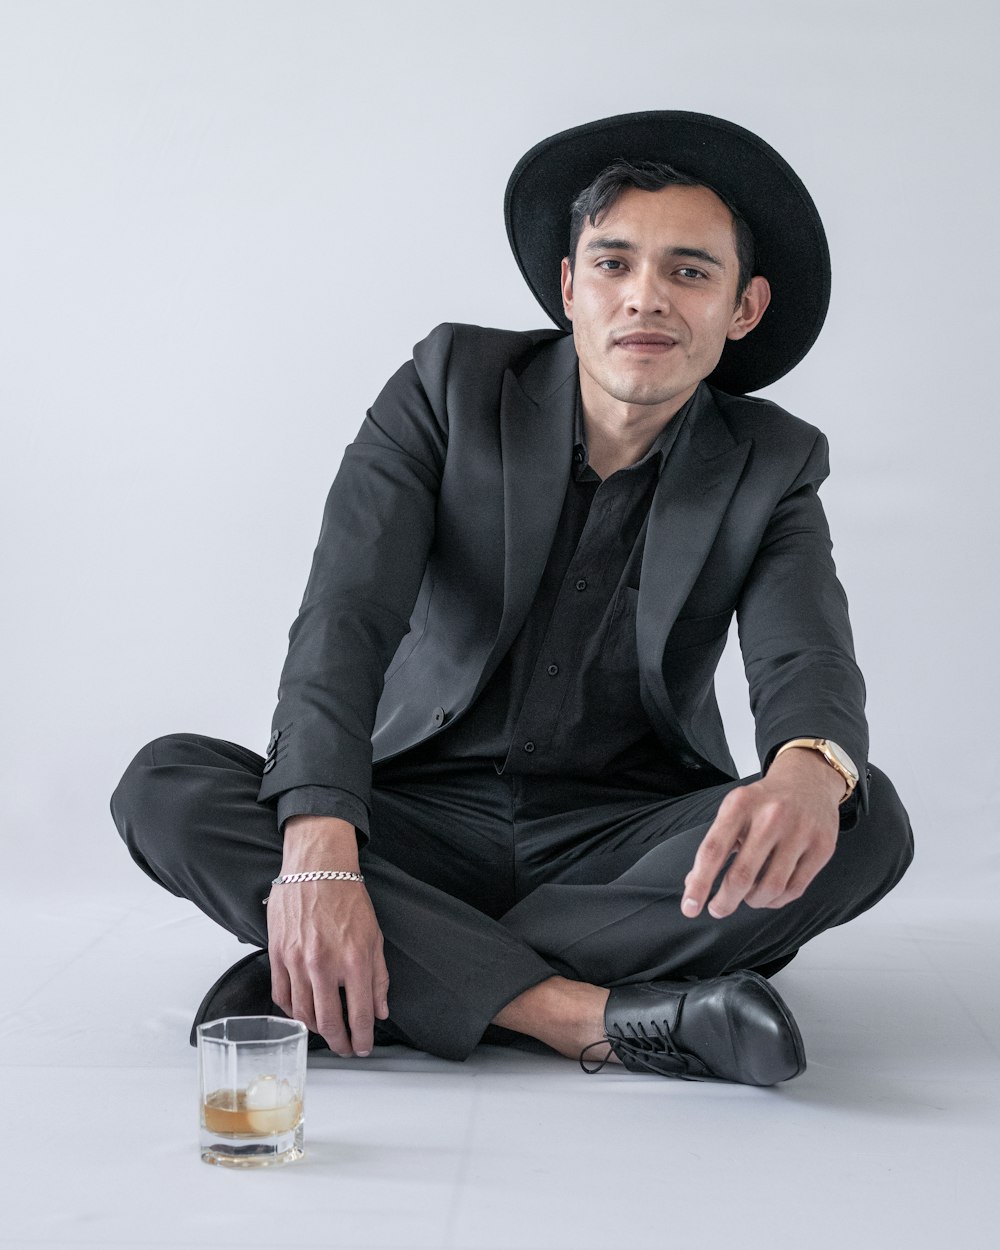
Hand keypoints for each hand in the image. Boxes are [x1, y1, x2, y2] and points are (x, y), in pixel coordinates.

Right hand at [267, 816, 388, 1055]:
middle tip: (345, 1047)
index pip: (359, 1014)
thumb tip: (380, 1011)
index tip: (363, 1047)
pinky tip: (303, 1013)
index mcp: (354, 960)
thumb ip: (378, 978)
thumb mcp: (374, 936)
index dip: (362, 1037)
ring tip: (327, 1032)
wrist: (317, 868)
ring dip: (316, 1031)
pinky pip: (281, 996)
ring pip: (302, 1014)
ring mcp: (296, 961)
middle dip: (339, 1042)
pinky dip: (292, 1012)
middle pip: (328, 1022)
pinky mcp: (277, 954)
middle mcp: (324, 965)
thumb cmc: (348, 898)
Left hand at [681, 747, 843, 918]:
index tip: (690, 907)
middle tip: (717, 909)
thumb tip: (694, 885)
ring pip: (771, 888)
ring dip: (753, 901)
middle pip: (742, 876)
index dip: (699, 884)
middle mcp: (771, 816)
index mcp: (740, 804)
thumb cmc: (764, 802)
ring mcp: (800, 831)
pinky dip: (776, 900)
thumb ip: (714, 846)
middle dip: (724, 902)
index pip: (713, 851)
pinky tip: (768, 894)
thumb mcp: (733, 811)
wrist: (809, 780)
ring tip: (747, 896)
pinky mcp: (822, 846)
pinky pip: (794, 889)